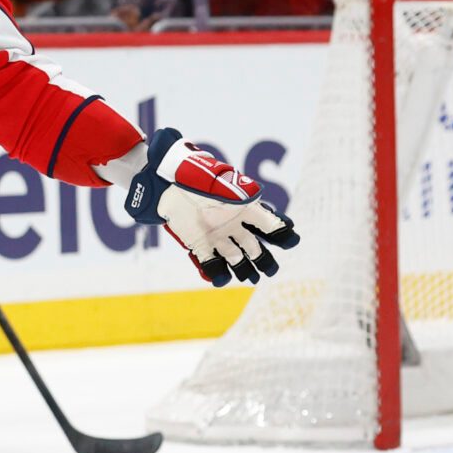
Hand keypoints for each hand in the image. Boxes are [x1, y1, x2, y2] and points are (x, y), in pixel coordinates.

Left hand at [121, 127, 297, 287]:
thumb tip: (257, 193)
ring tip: (251, 278)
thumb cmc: (191, 173)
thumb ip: (235, 188)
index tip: (290, 241)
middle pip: (255, 247)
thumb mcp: (216, 178)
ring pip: (236, 258)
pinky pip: (211, 263)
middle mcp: (234, 224)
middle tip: (271, 271)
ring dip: (244, 269)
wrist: (162, 181)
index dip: (281, 232)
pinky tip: (221, 279)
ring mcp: (217, 235)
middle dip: (265, 260)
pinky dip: (216, 272)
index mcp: (243, 207)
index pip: (268, 222)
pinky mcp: (199, 244)